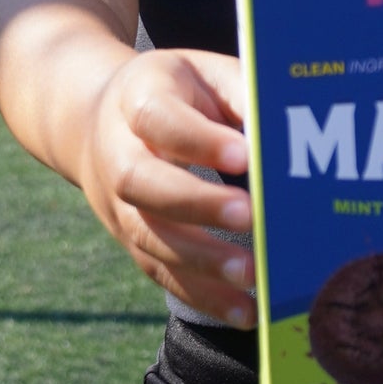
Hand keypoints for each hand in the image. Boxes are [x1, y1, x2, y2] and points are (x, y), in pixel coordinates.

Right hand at [81, 48, 256, 325]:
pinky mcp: (129, 240)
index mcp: (136, 97)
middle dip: (196, 203)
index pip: (159, 119)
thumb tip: (289, 127)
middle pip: (142, 181)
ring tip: (253, 274)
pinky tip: (244, 311)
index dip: (198, 140)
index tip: (243, 156)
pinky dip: (202, 295)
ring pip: (149, 237)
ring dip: (201, 261)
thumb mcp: (204, 72)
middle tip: (250, 216)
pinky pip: (160, 272)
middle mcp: (115, 153)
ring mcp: (116, 203)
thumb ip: (243, 92)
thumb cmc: (174, 92)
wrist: (93, 118)